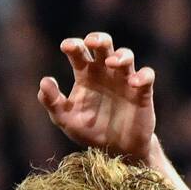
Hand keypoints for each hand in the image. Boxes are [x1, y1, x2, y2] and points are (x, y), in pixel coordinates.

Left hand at [38, 31, 155, 161]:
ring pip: (126, 56)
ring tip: (112, 63)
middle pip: (104, 46)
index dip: (74, 46)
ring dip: (120, 56)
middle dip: (99, 40)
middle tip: (91, 42)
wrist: (114, 150)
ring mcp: (124, 80)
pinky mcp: (141, 91)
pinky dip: (142, 76)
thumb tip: (44, 81)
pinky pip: (146, 76)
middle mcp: (106, 72)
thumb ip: (52, 102)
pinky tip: (133, 83)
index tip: (67, 46)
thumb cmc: (88, 129)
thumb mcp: (65, 119)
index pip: (80, 53)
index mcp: (86, 75)